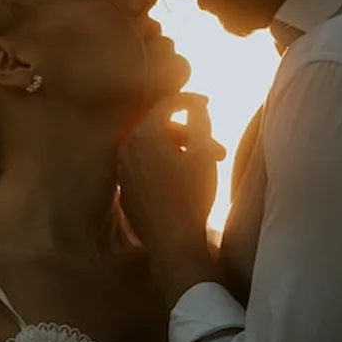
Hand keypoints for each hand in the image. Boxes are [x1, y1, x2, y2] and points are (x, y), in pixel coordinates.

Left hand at [119, 93, 223, 304]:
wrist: (173, 242)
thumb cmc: (192, 196)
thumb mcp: (203, 152)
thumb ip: (199, 119)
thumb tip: (194, 104)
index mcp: (144, 134)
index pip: (167, 104)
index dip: (190, 100)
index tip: (208, 103)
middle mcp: (126, 149)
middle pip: (159, 129)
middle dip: (190, 134)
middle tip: (218, 149)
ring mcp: (123, 171)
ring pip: (153, 150)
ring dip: (179, 152)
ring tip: (205, 167)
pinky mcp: (126, 190)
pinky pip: (146, 168)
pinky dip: (165, 167)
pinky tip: (185, 180)